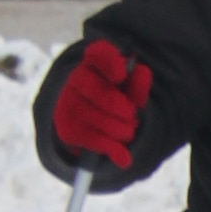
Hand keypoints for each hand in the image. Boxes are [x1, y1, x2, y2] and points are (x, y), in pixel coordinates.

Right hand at [50, 35, 150, 171]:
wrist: (91, 126)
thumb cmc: (116, 101)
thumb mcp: (130, 93)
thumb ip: (138, 84)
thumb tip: (143, 71)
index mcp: (95, 63)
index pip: (98, 53)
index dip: (109, 61)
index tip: (122, 73)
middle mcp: (77, 79)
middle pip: (97, 90)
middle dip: (118, 106)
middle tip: (133, 116)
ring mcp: (69, 104)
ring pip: (97, 118)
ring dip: (121, 130)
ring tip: (128, 131)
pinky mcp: (67, 129)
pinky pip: (93, 139)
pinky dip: (112, 149)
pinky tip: (124, 158)